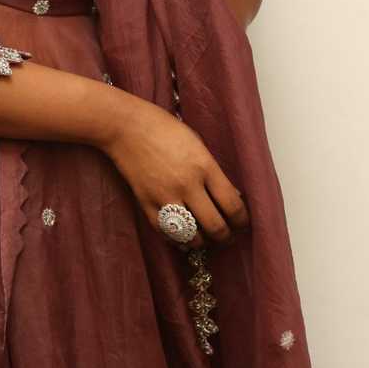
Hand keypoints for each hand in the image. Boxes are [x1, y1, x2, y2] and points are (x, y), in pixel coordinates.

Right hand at [101, 94, 249, 249]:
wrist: (126, 127)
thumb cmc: (164, 128)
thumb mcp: (197, 143)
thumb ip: (214, 171)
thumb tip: (232, 197)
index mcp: (204, 165)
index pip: (232, 205)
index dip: (242, 220)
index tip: (242, 223)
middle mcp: (187, 184)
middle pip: (216, 227)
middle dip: (226, 237)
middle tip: (228, 236)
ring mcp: (166, 197)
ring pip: (192, 236)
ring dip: (204, 241)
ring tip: (206, 236)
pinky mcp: (147, 205)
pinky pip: (168, 234)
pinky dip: (179, 239)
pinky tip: (185, 236)